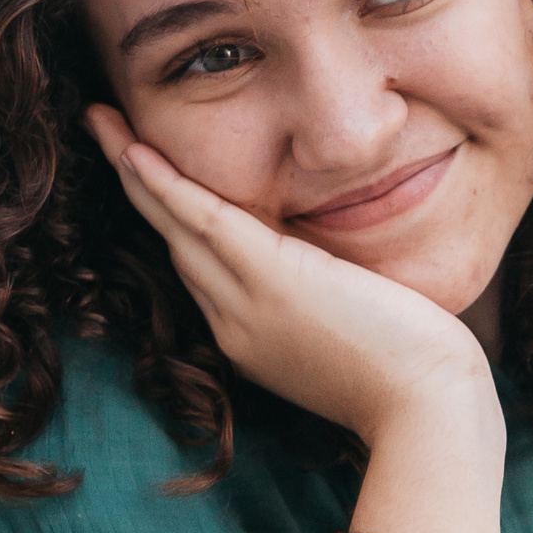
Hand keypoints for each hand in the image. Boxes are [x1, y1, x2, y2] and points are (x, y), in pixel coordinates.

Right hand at [85, 107, 495, 447]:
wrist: (429, 410)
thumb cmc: (416, 380)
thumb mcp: (359, 334)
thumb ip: (332, 302)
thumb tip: (340, 272)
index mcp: (256, 338)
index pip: (204, 268)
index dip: (174, 220)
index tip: (152, 181)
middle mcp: (237, 324)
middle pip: (176, 243)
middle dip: (139, 189)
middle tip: (106, 133)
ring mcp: (248, 305)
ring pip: (177, 226)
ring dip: (135, 170)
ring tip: (103, 122)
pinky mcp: (272, 281)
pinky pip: (203, 220)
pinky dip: (165, 185)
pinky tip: (135, 150)